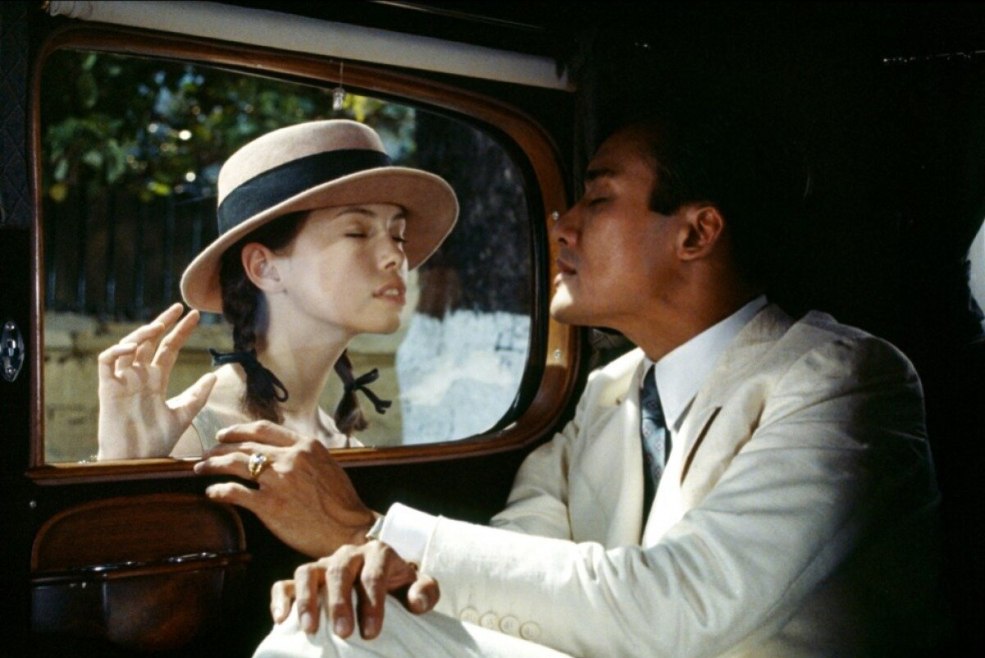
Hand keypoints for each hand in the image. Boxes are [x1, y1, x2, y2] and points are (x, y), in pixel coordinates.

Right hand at [97, 303, 215, 458]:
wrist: (137, 462)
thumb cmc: (156, 442)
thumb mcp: (184, 415)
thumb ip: (197, 395)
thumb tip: (214, 375)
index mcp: (156, 380)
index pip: (168, 348)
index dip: (180, 332)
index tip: (195, 316)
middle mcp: (139, 376)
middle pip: (149, 342)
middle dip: (163, 322)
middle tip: (179, 308)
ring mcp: (122, 380)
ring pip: (128, 346)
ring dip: (142, 333)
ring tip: (159, 325)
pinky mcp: (107, 388)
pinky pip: (106, 361)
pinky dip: (117, 350)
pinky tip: (132, 346)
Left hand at [193, 420, 375, 556]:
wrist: (349, 529)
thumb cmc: (341, 502)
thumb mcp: (327, 465)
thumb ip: (304, 454)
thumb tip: (281, 451)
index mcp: (305, 445)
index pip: (263, 429)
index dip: (238, 430)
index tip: (224, 435)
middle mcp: (290, 458)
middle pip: (244, 445)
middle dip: (219, 448)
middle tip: (206, 454)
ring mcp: (279, 481)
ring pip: (235, 464)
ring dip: (212, 465)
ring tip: (201, 468)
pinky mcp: (269, 505)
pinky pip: (234, 493)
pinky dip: (218, 491)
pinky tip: (211, 493)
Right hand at [270, 541, 438, 639]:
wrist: (385, 574)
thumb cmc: (401, 584)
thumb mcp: (420, 585)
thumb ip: (425, 591)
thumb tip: (416, 602)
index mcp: (378, 554)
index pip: (373, 574)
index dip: (372, 603)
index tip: (372, 632)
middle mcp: (349, 554)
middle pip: (339, 571)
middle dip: (340, 602)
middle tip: (344, 632)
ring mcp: (324, 565)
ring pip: (308, 572)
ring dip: (307, 599)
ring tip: (310, 629)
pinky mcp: (306, 579)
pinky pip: (286, 583)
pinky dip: (281, 598)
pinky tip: (281, 619)